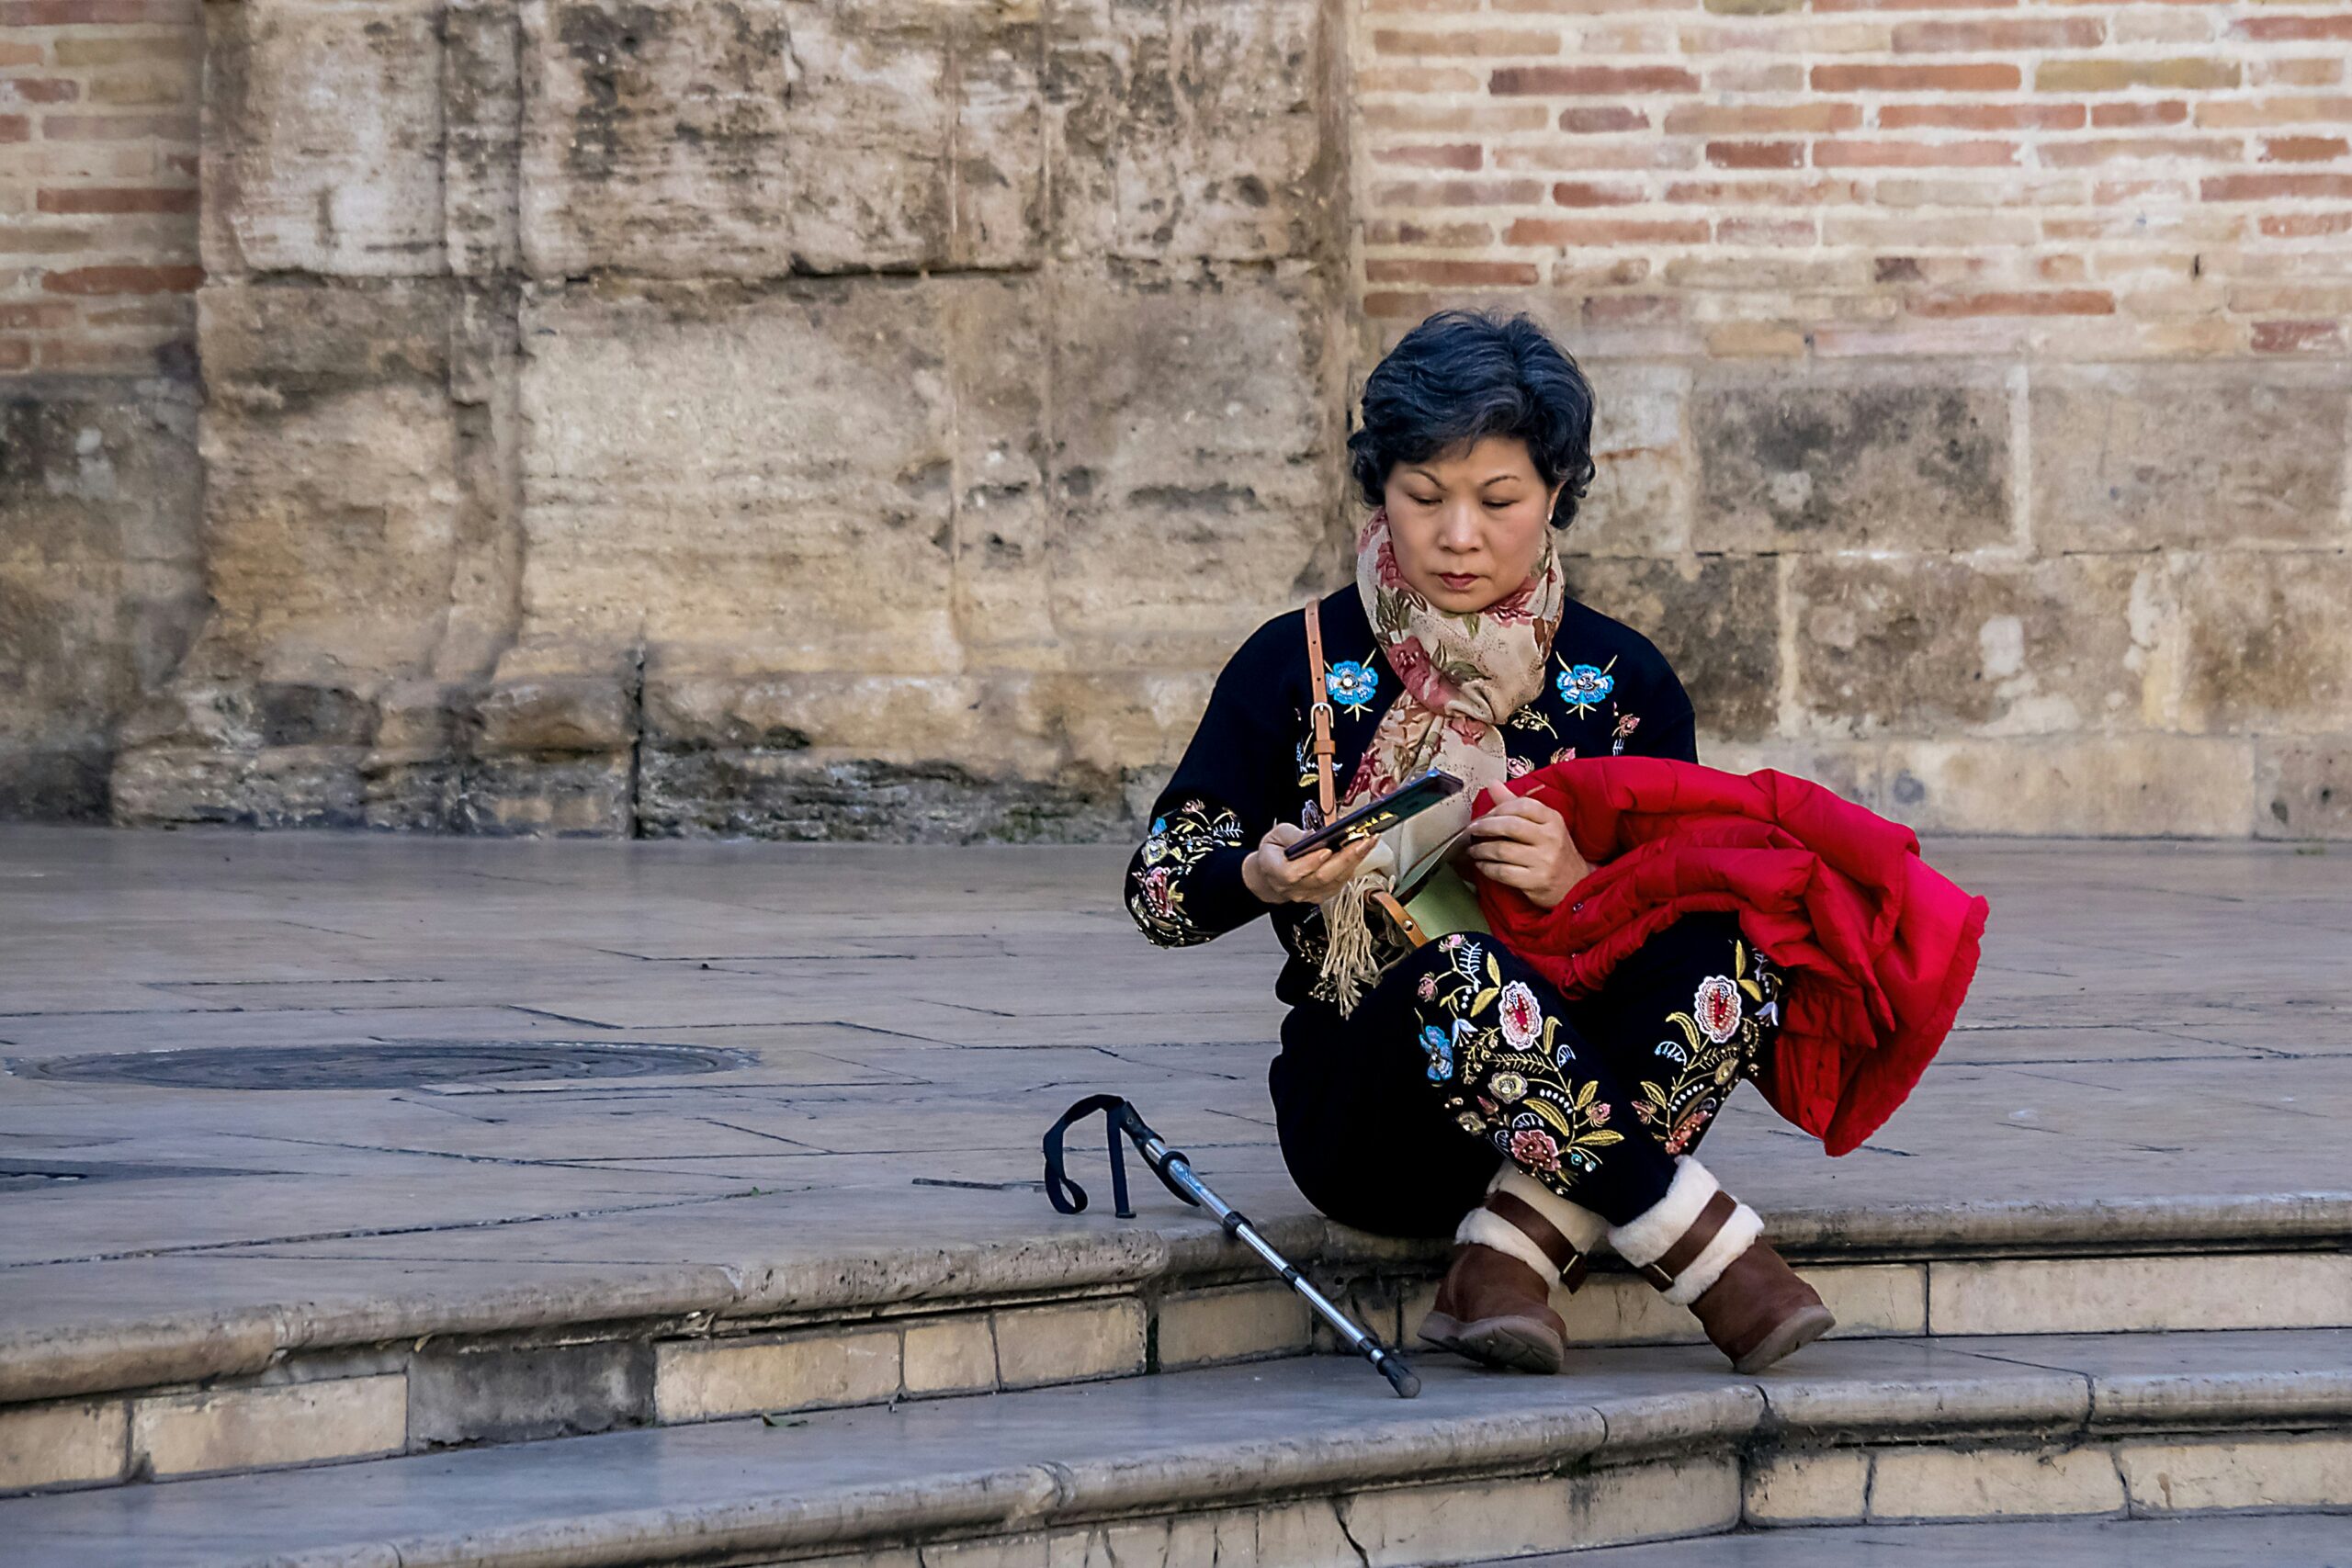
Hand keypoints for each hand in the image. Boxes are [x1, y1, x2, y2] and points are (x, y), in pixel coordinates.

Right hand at [1241, 822, 1379, 905]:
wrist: (1269, 877)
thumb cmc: (1273, 854)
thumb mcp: (1276, 836)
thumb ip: (1293, 835)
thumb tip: (1314, 835)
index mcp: (1275, 872)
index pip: (1293, 873)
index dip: (1311, 863)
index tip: (1326, 849)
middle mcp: (1294, 888)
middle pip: (1322, 877)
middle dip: (1345, 857)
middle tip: (1362, 840)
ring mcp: (1309, 895)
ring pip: (1335, 881)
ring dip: (1355, 861)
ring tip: (1368, 842)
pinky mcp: (1322, 896)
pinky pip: (1340, 883)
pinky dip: (1353, 867)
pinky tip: (1362, 853)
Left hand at [1462, 793, 1590, 908]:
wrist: (1575, 883)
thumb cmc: (1555, 850)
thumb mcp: (1543, 824)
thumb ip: (1516, 803)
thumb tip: (1492, 784)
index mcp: (1553, 820)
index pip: (1523, 805)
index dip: (1499, 808)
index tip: (1485, 815)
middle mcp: (1550, 839)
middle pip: (1510, 826)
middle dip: (1484, 827)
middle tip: (1471, 830)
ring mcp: (1544, 861)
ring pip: (1502, 850)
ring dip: (1480, 849)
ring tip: (1473, 849)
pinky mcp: (1536, 881)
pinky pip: (1502, 872)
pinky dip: (1486, 868)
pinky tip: (1481, 865)